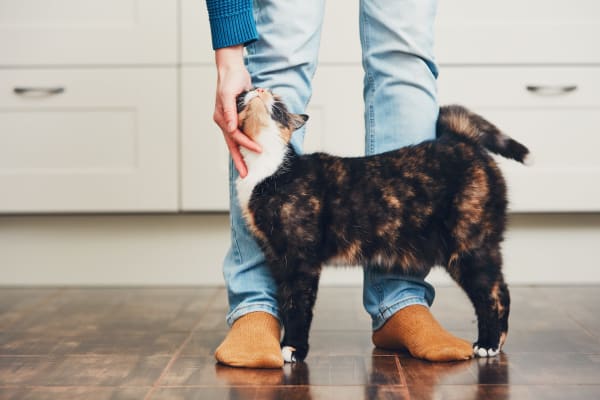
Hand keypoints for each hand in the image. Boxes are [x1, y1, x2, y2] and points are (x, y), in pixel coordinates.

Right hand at [213, 46, 260, 177]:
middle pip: (232, 145)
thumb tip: (231, 128)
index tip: (259, 150)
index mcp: (222, 118)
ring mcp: (230, 121)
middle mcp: (225, 121)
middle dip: (238, 161)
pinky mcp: (236, 118)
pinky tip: (249, 152)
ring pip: (235, 142)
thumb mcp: (229, 93)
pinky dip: (244, 144)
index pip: (235, 136)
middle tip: (244, 175)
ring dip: (240, 156)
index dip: (247, 144)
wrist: (232, 69)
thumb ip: (229, 111)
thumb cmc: (230, 79)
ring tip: (245, 169)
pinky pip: (240, 135)